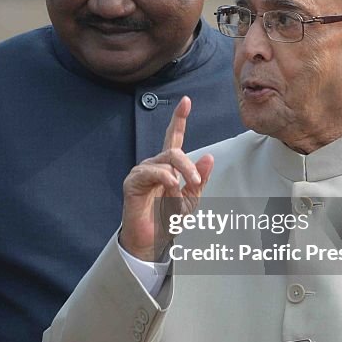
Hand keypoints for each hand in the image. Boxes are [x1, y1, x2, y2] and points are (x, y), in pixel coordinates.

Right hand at [120, 96, 213, 260]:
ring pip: (166, 160)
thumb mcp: (192, 199)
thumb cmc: (168, 219)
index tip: (187, 101)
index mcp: (169, 166)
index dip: (179, 118)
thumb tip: (208, 157)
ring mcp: (142, 172)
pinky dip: (165, 179)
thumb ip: (200, 179)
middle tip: (196, 181)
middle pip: (174, 150)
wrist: (153, 241)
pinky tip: (170, 188)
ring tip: (182, 191)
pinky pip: (153, 172)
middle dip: (189, 165)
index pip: (174, 137)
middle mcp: (155, 165)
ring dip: (181, 175)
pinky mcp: (133, 182)